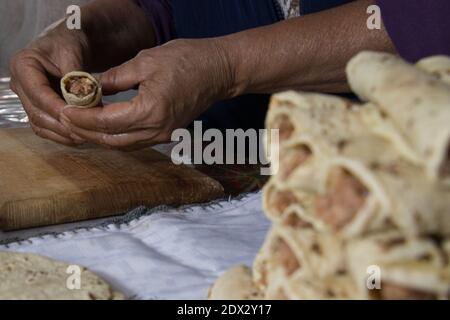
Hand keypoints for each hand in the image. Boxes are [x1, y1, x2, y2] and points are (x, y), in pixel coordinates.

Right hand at [9, 0, 154, 145]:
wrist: (70, 46)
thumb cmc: (70, 44)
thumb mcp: (73, 54)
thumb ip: (75, 77)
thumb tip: (83, 101)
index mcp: (23, 65)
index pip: (38, 93)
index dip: (57, 108)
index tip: (78, 117)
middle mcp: (20, 84)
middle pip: (37, 113)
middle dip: (62, 125)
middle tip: (85, 132)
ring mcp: (28, 99)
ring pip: (41, 124)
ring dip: (63, 134)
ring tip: (86, 136)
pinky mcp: (38, 110)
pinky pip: (47, 128)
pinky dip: (63, 135)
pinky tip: (81, 137)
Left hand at [61, 39, 234, 149]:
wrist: (218, 71)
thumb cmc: (187, 60)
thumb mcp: (145, 61)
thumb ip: (114, 78)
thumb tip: (88, 88)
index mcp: (151, 111)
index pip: (106, 122)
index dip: (82, 118)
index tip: (64, 111)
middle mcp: (157, 130)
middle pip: (112, 140)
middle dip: (86, 132)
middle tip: (65, 119)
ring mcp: (164, 135)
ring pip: (122, 145)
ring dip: (99, 137)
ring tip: (79, 124)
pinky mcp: (167, 134)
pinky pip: (134, 142)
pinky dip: (115, 136)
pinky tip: (103, 126)